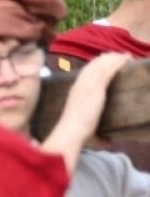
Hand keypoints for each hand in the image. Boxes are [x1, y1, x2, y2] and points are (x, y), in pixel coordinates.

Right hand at [42, 53, 132, 172]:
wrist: (70, 132)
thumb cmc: (75, 134)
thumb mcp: (84, 126)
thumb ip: (96, 132)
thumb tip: (108, 141)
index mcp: (75, 91)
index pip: (85, 72)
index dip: (95, 64)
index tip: (104, 60)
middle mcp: (80, 85)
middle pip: (93, 65)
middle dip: (106, 58)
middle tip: (118, 55)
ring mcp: (88, 85)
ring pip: (102, 65)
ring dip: (114, 58)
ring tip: (124, 55)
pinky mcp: (97, 88)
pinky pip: (109, 70)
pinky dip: (118, 63)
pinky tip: (126, 59)